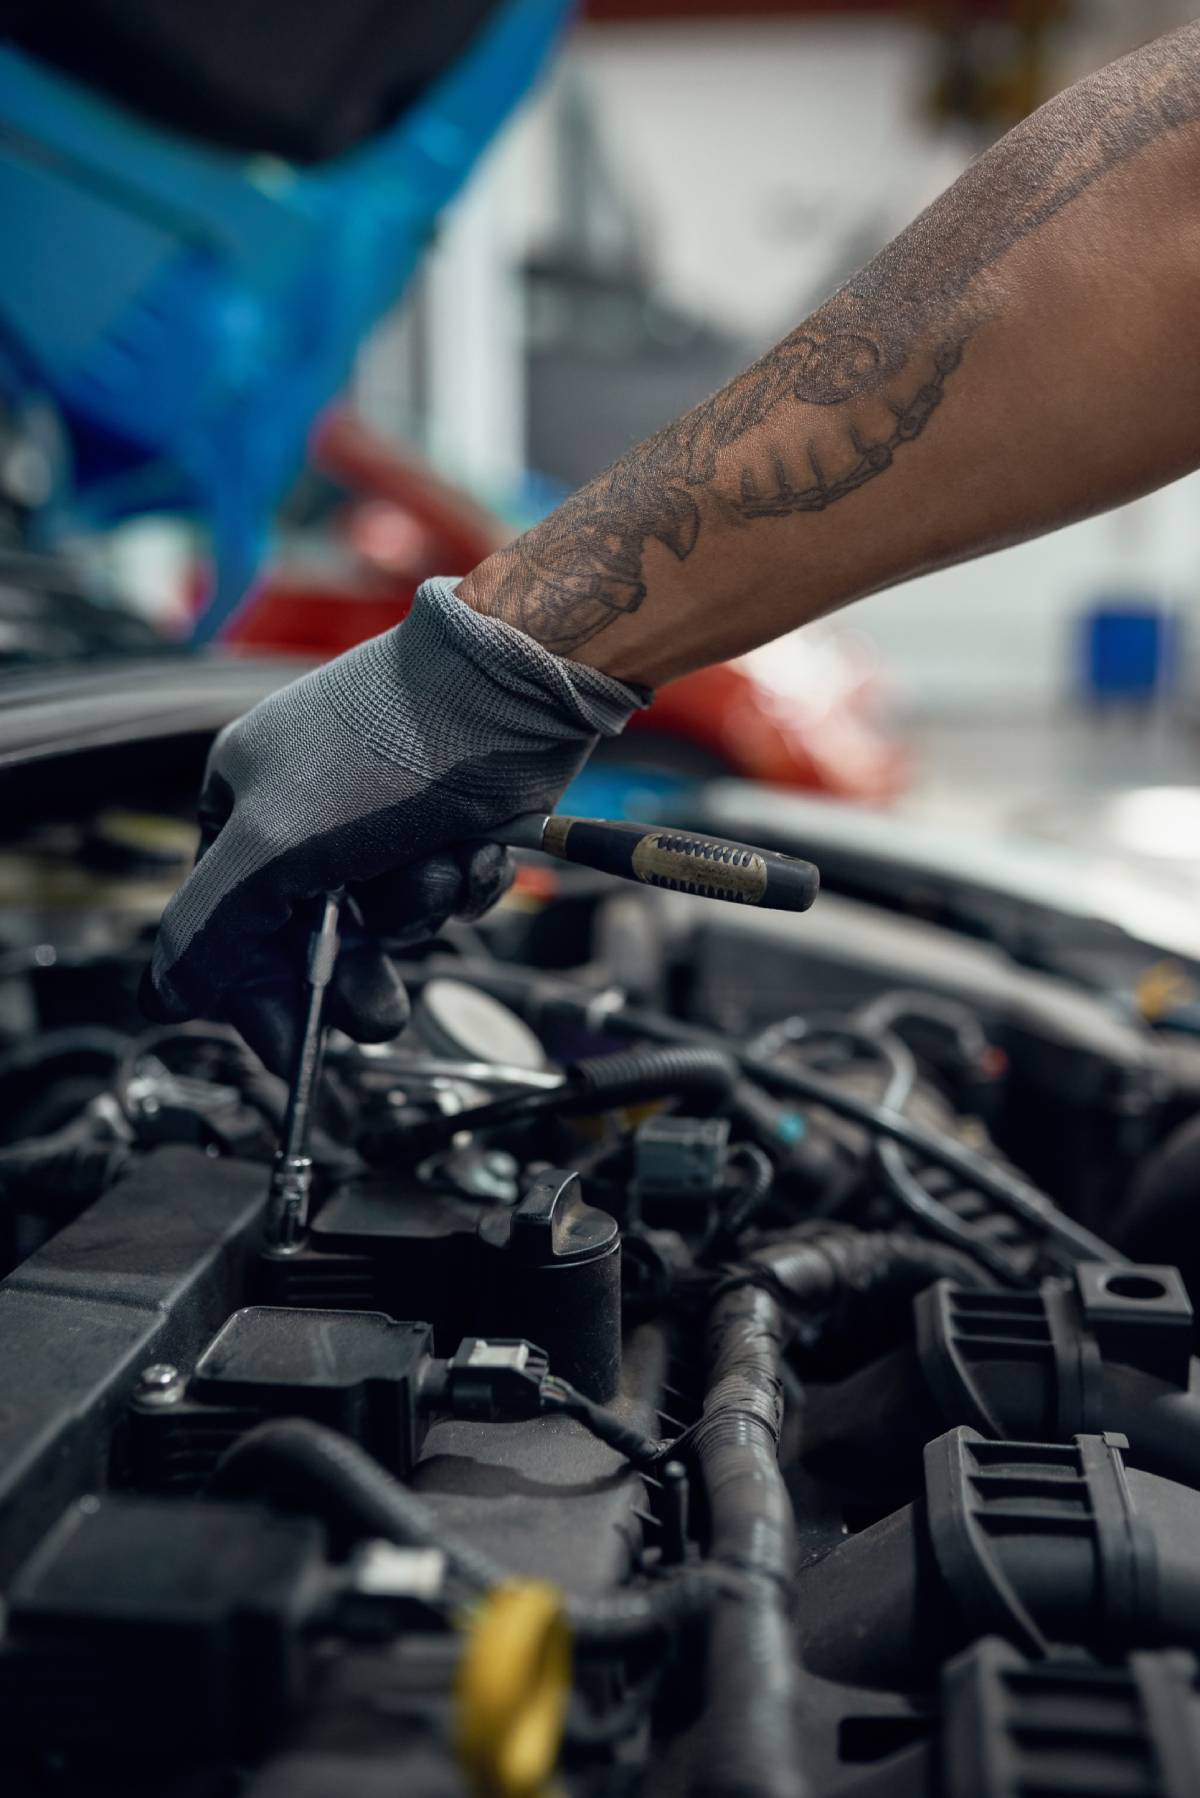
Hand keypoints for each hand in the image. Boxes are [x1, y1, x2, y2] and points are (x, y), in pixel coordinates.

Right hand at [142, 578, 644, 1072]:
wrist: (516, 684)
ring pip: (387, 915)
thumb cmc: (388, 746)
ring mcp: (379, 814)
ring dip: (418, 908)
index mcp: (241, 802)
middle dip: (356, 965)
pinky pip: (442, 888)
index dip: (258, 992)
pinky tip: (476, 851)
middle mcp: (304, 808)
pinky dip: (461, 883)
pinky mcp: (447, 817)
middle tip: (380, 1010)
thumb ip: (212, 925)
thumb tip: (162, 994)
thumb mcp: (275, 844)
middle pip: (313, 935)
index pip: (229, 926)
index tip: (291, 1044)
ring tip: (441, 867)